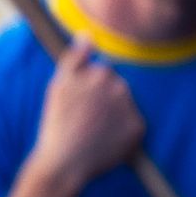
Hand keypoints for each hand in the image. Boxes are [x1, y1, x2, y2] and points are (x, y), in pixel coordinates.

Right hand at [30, 35, 145, 190]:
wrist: (63, 162)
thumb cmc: (57, 123)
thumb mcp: (59, 85)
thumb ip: (75, 57)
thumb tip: (88, 34)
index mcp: (102, 73)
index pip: (104, 74)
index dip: (90, 91)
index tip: (79, 106)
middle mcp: (120, 87)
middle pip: (118, 90)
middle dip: (105, 102)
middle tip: (85, 121)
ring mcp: (130, 108)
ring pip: (126, 108)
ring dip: (115, 116)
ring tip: (95, 133)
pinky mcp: (138, 129)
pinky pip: (134, 126)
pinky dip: (124, 134)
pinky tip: (106, 142)